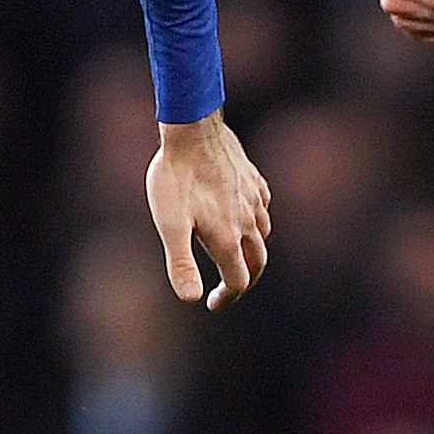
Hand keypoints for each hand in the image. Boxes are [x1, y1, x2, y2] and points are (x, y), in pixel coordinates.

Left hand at [146, 113, 271, 311]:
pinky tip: (242, 217)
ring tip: (232, 255)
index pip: (238, 281)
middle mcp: (248, 222)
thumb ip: (181, 263)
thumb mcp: (171, 224)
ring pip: (263, 235)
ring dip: (251, 252)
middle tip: (228, 288)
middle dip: (244, 280)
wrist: (192, 129)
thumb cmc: (175, 178)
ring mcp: (254, 199)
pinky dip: (255, 222)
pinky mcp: (253, 180)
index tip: (212, 304)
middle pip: (257, 263)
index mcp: (229, 237)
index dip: (227, 297)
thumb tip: (191, 299)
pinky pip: (262, 208)